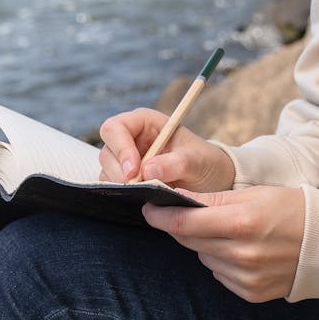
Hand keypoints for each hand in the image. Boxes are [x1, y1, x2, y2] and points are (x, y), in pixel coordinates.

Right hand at [98, 107, 234, 192]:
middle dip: (119, 171)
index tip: (134, 171)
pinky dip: (122, 193)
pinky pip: (112, 185)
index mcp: (146, 122)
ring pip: (106, 170)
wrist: (211, 180)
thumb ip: (177, 163)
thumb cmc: (205, 162)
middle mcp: (132, 138)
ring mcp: (126, 159)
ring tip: (148, 191)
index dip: (121, 148)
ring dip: (121, 184)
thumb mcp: (198, 161)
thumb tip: (148, 170)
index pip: (116, 127)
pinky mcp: (126, 178)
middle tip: (139, 187)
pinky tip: (142, 196)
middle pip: (108, 151)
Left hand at [142, 185, 304, 302]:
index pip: (184, 222)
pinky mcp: (249, 293)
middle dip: (180, 225)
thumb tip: (174, 201)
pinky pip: (219, 274)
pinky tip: (241, 250)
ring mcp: (245, 277)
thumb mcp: (254, 194)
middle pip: (189, 240)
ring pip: (203, 257)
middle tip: (180, 212)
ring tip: (228, 231)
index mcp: (242, 222)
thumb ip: (213, 200)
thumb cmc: (289, 208)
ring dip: (204, 243)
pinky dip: (221, 260)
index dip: (160, 215)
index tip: (148, 207)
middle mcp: (242, 254)